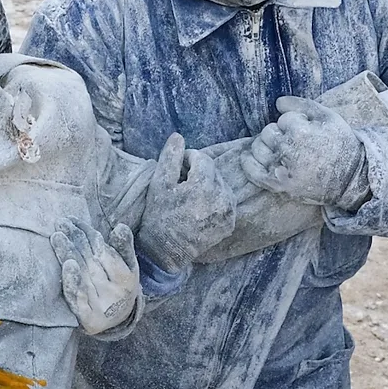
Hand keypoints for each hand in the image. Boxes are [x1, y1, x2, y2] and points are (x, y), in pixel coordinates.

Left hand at [52, 218, 139, 334]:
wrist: (116, 321)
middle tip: (61, 223)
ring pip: (82, 276)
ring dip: (68, 254)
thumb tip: (120, 227)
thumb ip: (124, 247)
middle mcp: (113, 293)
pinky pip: (77, 298)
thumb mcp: (128, 268)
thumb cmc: (119, 286)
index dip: (88, 235)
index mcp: (126, 279)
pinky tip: (66, 265)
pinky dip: (71, 281)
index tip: (72, 220)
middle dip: (75, 240)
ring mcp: (99, 306)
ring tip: (57, 236)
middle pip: (91, 262)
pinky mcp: (86, 318)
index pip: (104, 252)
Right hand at [137, 132, 235, 271]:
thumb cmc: (158, 216)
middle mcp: (220, 198)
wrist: (164, 252)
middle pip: (213, 172)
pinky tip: (200, 209)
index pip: (202, 159)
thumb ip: (170, 157)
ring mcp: (227, 213)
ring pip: (221, 186)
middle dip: (199, 173)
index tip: (178, 171)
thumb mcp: (159, 184)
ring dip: (208, 186)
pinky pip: (225, 203)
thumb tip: (178, 136)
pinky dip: (215, 201)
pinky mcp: (229, 224)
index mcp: (203, 185)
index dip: (188, 160)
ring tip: (191, 197)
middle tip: (183, 185)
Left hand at [241, 97, 367, 208]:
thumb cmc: (341, 144)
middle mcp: (288, 151)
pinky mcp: (278, 186)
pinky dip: (247, 162)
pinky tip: (248, 157)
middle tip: (292, 140)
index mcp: (301, 132)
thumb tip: (277, 102)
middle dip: (278, 133)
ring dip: (264, 145)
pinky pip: (252, 172)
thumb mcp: (328, 117)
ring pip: (258, 148)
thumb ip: (302, 105)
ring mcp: (282, 170)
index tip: (306, 129)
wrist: (350, 178)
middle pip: (267, 132)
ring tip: (278, 148)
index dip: (294, 122)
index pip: (283, 119)